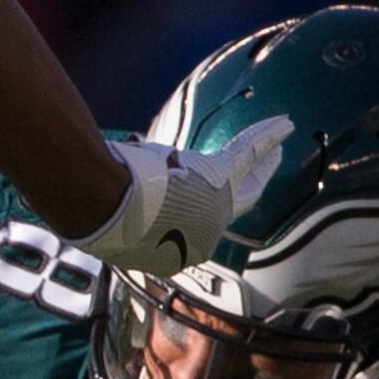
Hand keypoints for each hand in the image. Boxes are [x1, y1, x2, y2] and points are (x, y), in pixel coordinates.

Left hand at [75, 117, 297, 275]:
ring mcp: (217, 209)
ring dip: (262, 157)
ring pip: (246, 177)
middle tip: (266, 174)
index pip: (198, 225)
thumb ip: (120, 216)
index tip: (197, 189)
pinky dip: (266, 137)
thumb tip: (92, 201)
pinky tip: (286, 125)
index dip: (200, 205)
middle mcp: (205, 236)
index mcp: (178, 253)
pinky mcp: (220, 177)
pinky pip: (247, 152)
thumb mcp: (113, 222)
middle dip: (254, 187)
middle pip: (239, 205)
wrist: (104, 209)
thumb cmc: (98, 216)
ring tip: (277, 144)